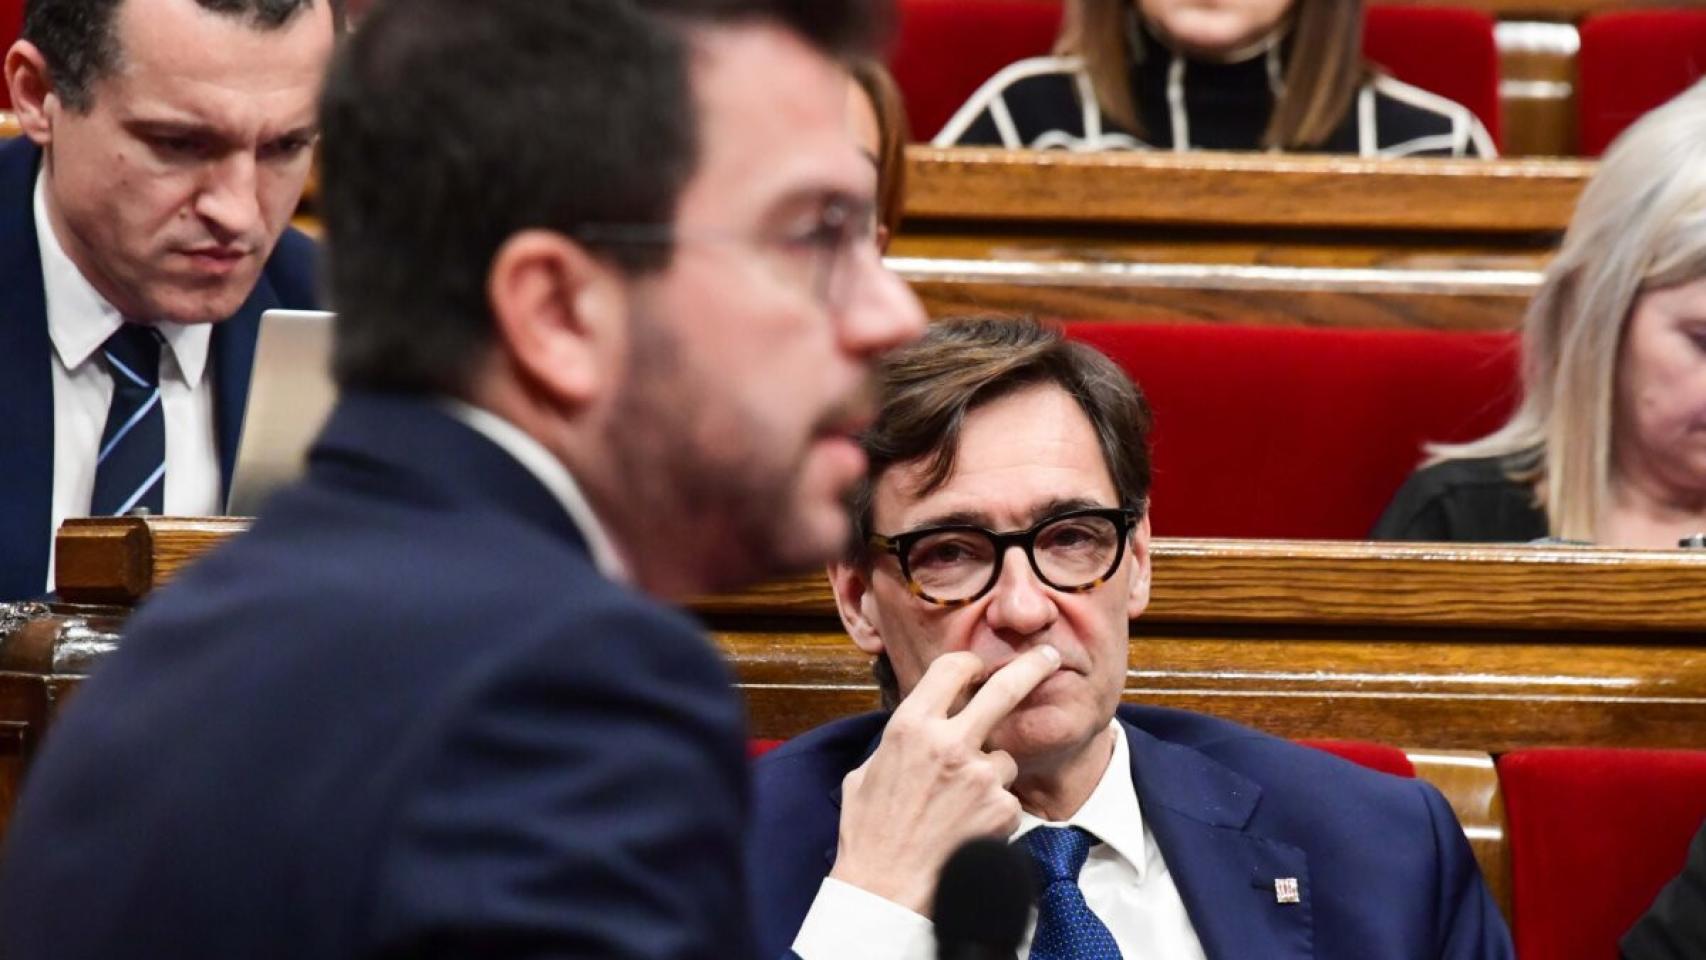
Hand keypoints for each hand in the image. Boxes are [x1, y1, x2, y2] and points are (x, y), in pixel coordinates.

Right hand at [826, 644, 1060, 913]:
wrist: (885, 891)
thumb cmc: (869, 835)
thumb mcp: (866, 773)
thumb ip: (898, 744)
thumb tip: (915, 732)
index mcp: (910, 726)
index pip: (951, 668)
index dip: (968, 664)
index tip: (980, 667)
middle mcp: (949, 742)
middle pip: (1005, 687)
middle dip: (1032, 666)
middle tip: (1049, 657)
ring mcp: (980, 775)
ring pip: (1005, 757)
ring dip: (990, 775)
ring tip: (957, 809)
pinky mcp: (1002, 808)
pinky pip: (1007, 798)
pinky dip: (994, 811)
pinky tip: (967, 829)